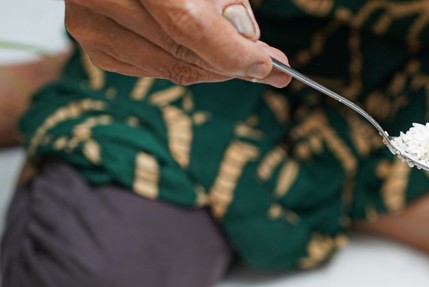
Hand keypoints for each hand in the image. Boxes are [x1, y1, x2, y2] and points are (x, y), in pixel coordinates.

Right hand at [64, 0, 290, 85]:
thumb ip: (227, 3)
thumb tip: (253, 45)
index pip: (187, 26)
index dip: (231, 52)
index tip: (268, 65)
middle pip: (180, 51)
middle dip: (231, 65)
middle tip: (269, 69)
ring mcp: (91, 25)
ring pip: (168, 67)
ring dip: (212, 69)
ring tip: (244, 62)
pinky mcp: (94, 45)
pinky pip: (151, 69)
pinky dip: (182, 64)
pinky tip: (202, 56)